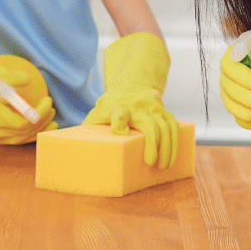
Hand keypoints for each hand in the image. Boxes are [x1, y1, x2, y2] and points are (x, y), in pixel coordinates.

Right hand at [0, 57, 55, 144]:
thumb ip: (10, 79)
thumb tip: (28, 79)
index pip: (24, 122)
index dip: (40, 114)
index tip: (47, 101)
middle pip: (25, 133)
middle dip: (43, 122)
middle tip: (53, 110)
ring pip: (21, 140)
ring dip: (38, 131)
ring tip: (51, 122)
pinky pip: (15, 141)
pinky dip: (28, 135)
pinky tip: (38, 128)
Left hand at [82, 33, 177, 167]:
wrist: (133, 84)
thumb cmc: (112, 104)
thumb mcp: (99, 110)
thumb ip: (91, 126)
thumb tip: (75, 149)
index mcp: (119, 107)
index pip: (120, 113)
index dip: (119, 122)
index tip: (120, 130)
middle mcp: (138, 107)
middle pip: (150, 126)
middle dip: (153, 145)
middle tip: (151, 163)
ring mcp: (154, 109)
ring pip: (166, 128)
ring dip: (168, 149)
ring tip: (163, 166)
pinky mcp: (164, 112)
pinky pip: (174, 127)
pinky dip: (175, 144)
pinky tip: (172, 157)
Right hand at [220, 28, 250, 129]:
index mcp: (245, 49)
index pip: (230, 60)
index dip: (237, 73)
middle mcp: (240, 67)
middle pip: (226, 80)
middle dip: (239, 93)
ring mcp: (242, 85)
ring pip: (228, 96)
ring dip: (238, 107)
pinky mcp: (247, 101)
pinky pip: (236, 111)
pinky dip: (241, 119)